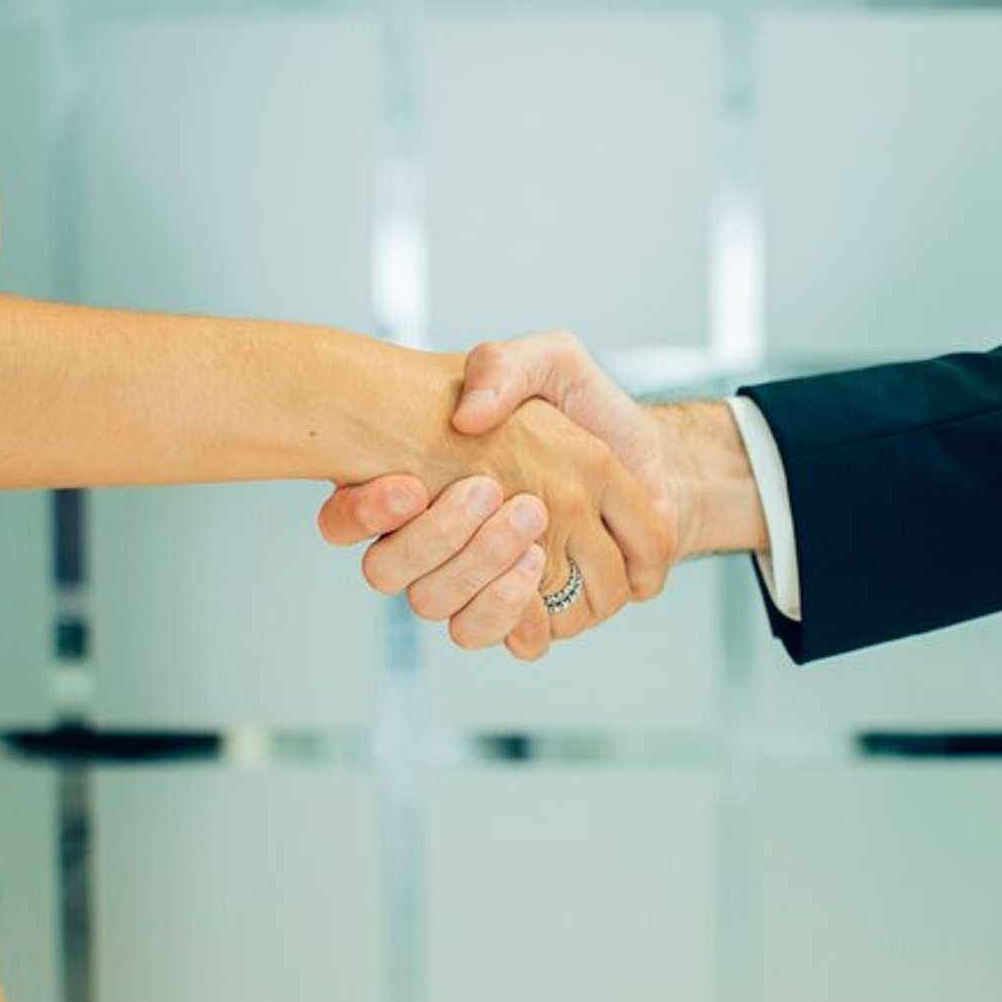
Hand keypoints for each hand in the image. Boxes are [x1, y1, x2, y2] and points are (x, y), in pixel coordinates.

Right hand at [324, 333, 712, 654]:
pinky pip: (506, 638)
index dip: (356, 513)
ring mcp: (482, 583)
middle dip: (437, 536)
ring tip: (527, 538)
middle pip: (390, 571)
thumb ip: (502, 369)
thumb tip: (469, 418)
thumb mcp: (549, 362)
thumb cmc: (590, 411)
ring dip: (479, 575)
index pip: (345, 519)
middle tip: (490, 493)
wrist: (656, 461)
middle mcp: (440, 543)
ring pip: (441, 610)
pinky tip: (539, 571)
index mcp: (422, 486)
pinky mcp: (534, 613)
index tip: (404, 486)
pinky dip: (518, 612)